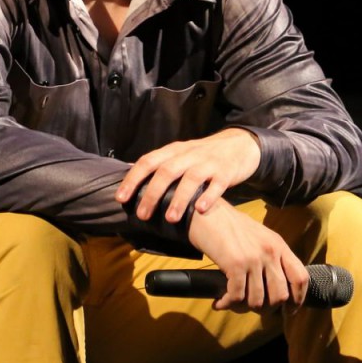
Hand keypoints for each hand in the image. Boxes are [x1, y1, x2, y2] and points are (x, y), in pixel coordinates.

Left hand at [114, 128, 260, 223]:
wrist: (240, 144)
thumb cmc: (204, 155)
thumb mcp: (181, 154)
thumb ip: (160, 164)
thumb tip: (129, 173)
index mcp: (175, 150)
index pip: (149, 161)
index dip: (133, 179)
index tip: (121, 198)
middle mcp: (190, 154)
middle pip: (167, 171)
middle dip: (152, 193)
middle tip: (142, 215)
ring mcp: (209, 162)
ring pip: (191, 178)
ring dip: (179, 198)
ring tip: (170, 218)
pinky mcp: (226, 171)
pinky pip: (217, 184)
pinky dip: (208, 196)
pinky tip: (200, 210)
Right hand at [187, 198, 308, 310]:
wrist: (207, 212)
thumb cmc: (231, 228)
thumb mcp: (259, 238)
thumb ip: (271, 258)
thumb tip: (275, 290)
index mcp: (279, 245)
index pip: (300, 278)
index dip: (297, 300)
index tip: (288, 312)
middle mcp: (270, 251)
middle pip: (280, 295)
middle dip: (266, 309)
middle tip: (252, 309)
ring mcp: (254, 258)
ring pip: (257, 301)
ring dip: (243, 308)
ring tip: (233, 303)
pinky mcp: (236, 264)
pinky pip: (237, 297)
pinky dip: (227, 304)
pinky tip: (220, 302)